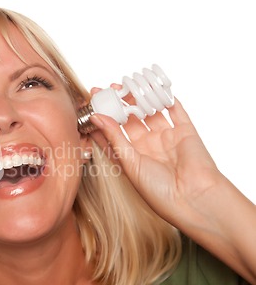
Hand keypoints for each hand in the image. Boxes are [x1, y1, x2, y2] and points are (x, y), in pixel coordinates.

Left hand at [88, 85, 219, 222]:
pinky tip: (156, 87)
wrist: (193, 198)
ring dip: (139, 99)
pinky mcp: (185, 132)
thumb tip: (96, 117)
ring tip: (127, 85)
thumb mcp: (129, 163)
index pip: (112, 134)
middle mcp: (147, 147)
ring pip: (150, 113)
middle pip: (130, 120)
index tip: (90, 103)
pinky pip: (176, 111)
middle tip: (108, 89)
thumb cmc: (159, 191)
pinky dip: (167, 99)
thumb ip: (114, 138)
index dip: (102, 119)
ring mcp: (166, 138)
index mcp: (131, 158)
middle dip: (118, 105)